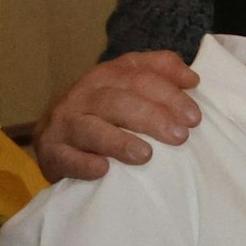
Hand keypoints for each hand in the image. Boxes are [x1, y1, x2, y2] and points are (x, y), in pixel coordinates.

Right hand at [35, 52, 199, 181]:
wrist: (54, 142)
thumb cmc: (104, 116)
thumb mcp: (129, 90)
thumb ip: (159, 76)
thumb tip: (192, 79)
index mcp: (106, 76)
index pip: (138, 76)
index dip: (168, 93)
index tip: (194, 116)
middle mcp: (83, 95)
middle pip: (117, 100)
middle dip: (152, 116)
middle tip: (180, 136)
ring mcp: (64, 123)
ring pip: (90, 128)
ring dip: (118, 141)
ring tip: (145, 155)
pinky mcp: (51, 151)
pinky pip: (66, 157)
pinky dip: (84, 163)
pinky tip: (103, 170)